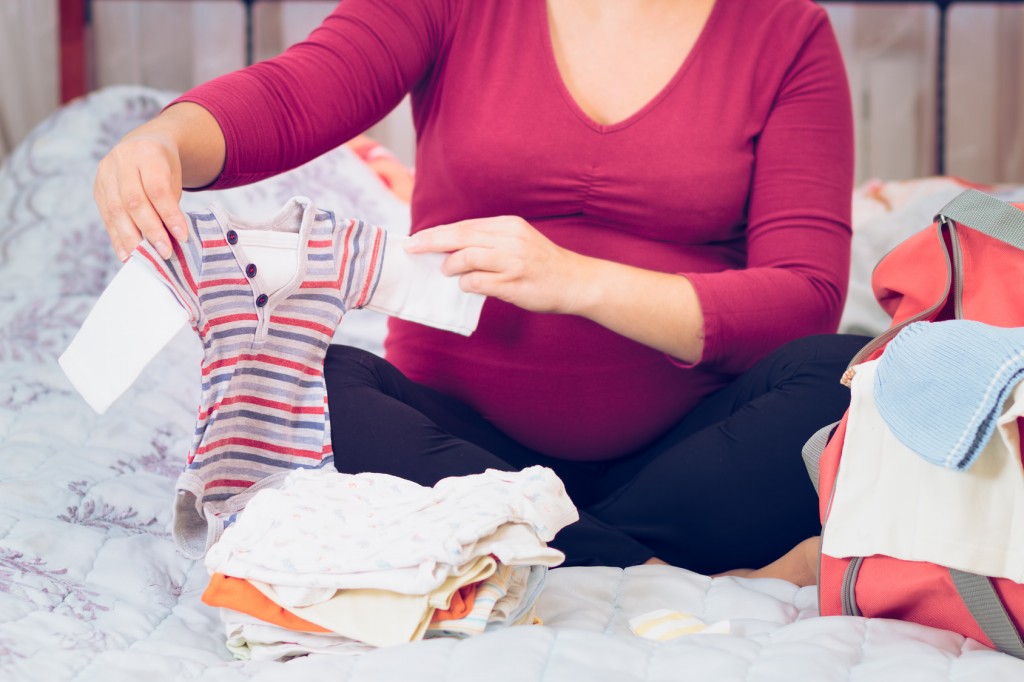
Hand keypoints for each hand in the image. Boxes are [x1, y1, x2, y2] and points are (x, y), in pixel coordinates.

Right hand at [94, 132, 188, 261]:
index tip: (181, 236)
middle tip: (165, 252)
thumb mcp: (174, 176)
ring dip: (131, 238)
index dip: (169, 214)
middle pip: (134, 201)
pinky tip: (127, 254)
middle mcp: (122, 160)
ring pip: (116, 210)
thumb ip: (170, 203)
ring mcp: (105, 173)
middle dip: (150, 230)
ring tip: (145, 257)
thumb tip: (171, 239)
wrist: (143, 145)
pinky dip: (117, 237)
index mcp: (147, 152)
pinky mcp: (97, 187)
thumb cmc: (164, 167)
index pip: (157, 189)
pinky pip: (106, 216)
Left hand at [403, 216, 590, 313]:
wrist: (576, 281)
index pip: (465, 226)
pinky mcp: (513, 283)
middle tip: (412, 248)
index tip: (417, 239)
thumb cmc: (542, 263)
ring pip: (466, 257)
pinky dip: (466, 284)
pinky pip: (477, 282)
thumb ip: (489, 241)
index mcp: (508, 225)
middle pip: (461, 236)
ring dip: (450, 265)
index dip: (438, 232)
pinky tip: (466, 285)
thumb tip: (452, 247)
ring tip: (446, 271)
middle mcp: (509, 239)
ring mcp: (512, 261)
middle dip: (432, 242)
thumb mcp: (518, 241)